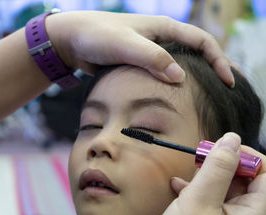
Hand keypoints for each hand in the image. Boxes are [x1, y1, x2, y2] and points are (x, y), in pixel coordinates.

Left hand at [46, 11, 234, 86]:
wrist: (73, 40)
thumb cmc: (98, 36)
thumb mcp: (125, 45)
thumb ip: (152, 58)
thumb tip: (179, 77)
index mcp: (164, 29)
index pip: (202, 42)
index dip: (219, 60)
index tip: (228, 81)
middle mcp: (161, 39)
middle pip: (196, 55)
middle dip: (213, 70)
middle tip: (227, 92)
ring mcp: (150, 52)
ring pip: (179, 67)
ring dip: (194, 80)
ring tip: (205, 100)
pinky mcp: (139, 64)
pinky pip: (161, 76)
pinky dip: (172, 86)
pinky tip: (174, 100)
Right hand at [144, 133, 265, 214]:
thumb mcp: (198, 202)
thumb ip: (217, 168)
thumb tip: (232, 138)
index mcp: (258, 214)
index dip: (246, 155)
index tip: (218, 149)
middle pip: (249, 179)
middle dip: (223, 165)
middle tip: (198, 159)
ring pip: (229, 189)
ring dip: (208, 178)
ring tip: (187, 174)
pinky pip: (216, 202)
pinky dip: (199, 192)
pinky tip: (178, 188)